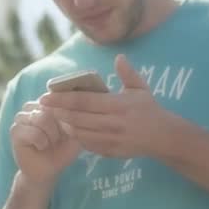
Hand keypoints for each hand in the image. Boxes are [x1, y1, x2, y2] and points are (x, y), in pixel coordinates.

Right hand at [10, 100, 81, 186]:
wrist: (47, 171)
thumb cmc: (63, 151)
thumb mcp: (75, 133)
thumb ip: (72, 119)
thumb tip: (64, 109)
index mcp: (49, 103)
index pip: (60, 98)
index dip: (68, 115)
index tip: (69, 130)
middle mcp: (34, 105)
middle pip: (51, 106)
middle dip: (60, 127)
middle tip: (58, 140)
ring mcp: (21, 116)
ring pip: (42, 117)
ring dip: (51, 135)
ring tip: (50, 143)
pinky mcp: (15, 130)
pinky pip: (33, 132)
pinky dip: (42, 142)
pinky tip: (40, 147)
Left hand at [40, 54, 178, 158]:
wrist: (164, 137)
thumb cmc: (149, 109)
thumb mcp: (141, 89)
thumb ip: (128, 73)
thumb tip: (118, 57)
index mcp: (118, 105)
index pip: (83, 101)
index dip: (62, 99)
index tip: (46, 96)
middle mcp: (113, 123)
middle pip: (77, 117)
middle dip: (58, 111)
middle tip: (43, 106)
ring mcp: (111, 139)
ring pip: (79, 132)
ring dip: (65, 124)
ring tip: (54, 116)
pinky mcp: (110, 151)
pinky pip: (87, 144)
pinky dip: (76, 137)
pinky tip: (70, 129)